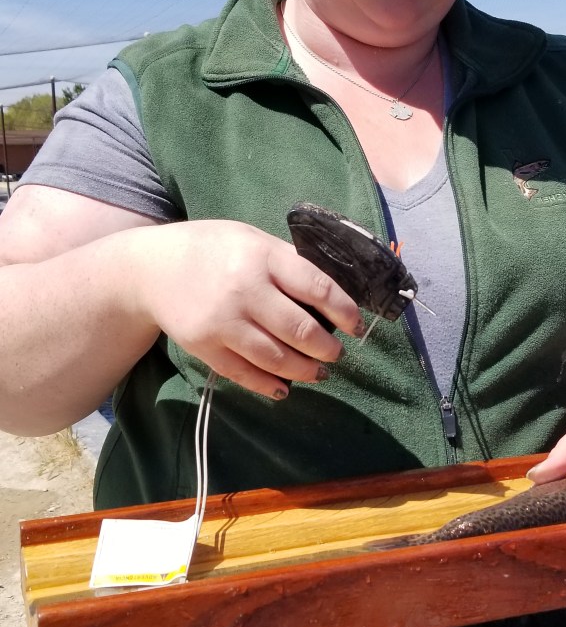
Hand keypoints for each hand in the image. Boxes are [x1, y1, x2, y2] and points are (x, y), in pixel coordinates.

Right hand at [131, 220, 363, 399]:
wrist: (149, 269)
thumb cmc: (211, 249)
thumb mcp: (251, 239)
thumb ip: (287, 262)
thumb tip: (330, 294)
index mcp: (262, 257)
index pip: (317, 288)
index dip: (344, 311)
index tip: (356, 324)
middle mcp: (244, 290)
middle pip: (300, 330)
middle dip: (327, 348)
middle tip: (336, 353)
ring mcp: (223, 322)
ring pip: (276, 358)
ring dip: (305, 370)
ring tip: (318, 372)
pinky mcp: (205, 347)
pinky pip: (245, 374)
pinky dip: (269, 385)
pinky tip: (284, 387)